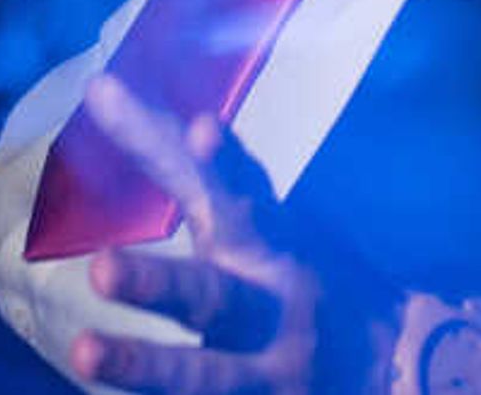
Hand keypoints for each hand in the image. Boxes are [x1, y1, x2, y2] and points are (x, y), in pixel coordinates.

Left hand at [70, 75, 397, 394]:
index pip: (218, 196)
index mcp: (268, 252)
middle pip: (211, 295)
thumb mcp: (269, 229)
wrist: (397, 365)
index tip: (154, 114)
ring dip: (145, 366)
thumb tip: (172, 112)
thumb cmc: (309, 284)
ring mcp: (268, 377)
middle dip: (156, 281)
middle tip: (99, 266)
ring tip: (83, 353)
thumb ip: (213, 178)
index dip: (183, 158)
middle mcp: (268, 311)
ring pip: (207, 375)